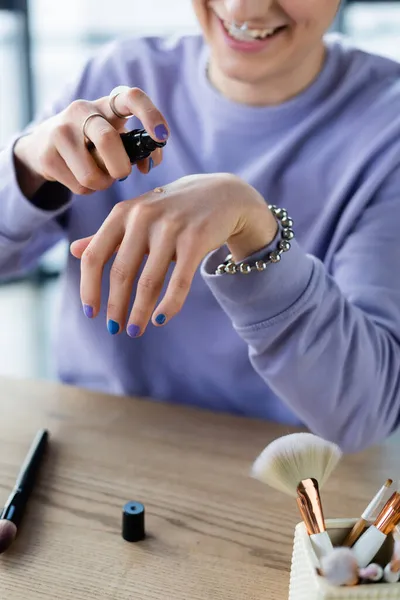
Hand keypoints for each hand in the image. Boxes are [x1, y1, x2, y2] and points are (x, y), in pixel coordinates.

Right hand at [13, 87, 168, 198]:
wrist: (45, 144)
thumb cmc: (93, 142)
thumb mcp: (116, 137)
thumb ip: (139, 148)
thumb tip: (147, 165)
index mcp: (106, 104)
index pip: (131, 97)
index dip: (151, 114)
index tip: (162, 137)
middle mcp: (82, 111)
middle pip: (108, 141)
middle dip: (121, 167)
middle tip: (122, 173)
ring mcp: (60, 132)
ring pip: (92, 174)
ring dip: (104, 184)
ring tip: (100, 176)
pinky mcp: (47, 156)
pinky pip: (80, 186)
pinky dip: (88, 189)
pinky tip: (81, 177)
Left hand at [70, 174, 277, 336]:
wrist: (222, 194)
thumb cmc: (173, 209)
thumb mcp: (137, 216)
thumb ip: (108, 235)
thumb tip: (73, 251)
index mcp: (122, 213)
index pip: (94, 256)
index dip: (89, 288)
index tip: (91, 313)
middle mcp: (143, 218)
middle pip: (121, 272)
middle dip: (115, 306)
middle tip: (114, 329)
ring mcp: (171, 228)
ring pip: (149, 281)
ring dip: (139, 312)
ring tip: (134, 331)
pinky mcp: (196, 239)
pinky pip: (179, 281)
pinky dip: (168, 305)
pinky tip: (159, 320)